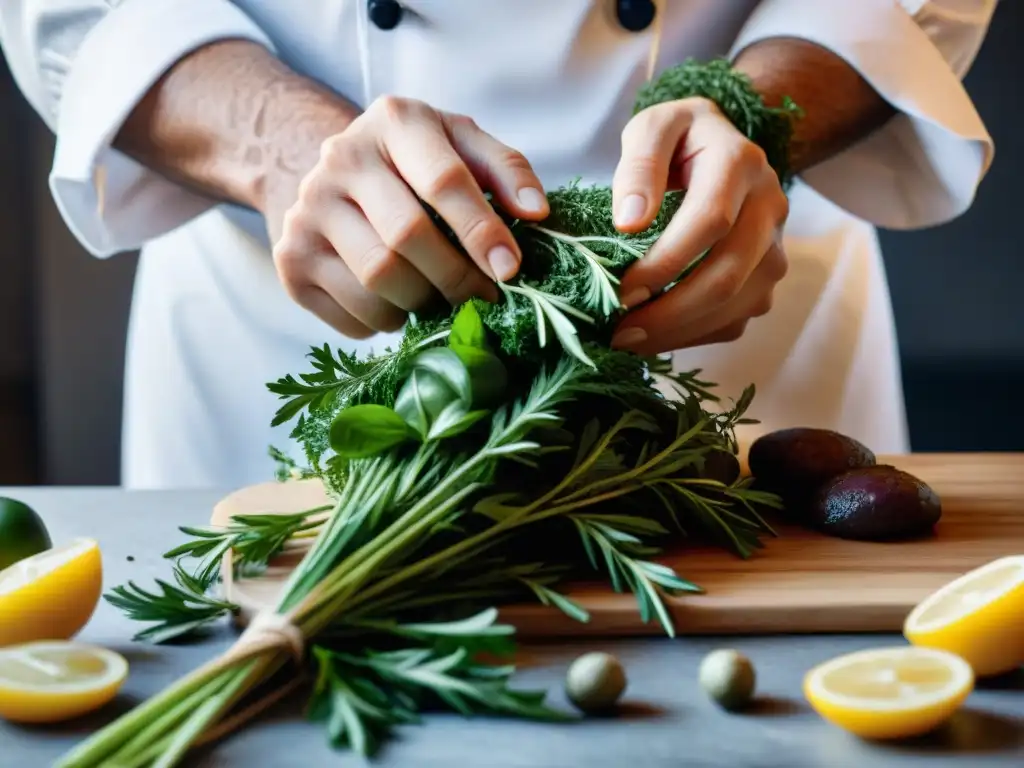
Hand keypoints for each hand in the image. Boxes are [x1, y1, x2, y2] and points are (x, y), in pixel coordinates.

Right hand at [268, 96, 548, 337]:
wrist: (323, 171)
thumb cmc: (412, 163)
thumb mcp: (460, 144)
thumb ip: (506, 170)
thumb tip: (538, 212)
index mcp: (394, 121)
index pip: (443, 180)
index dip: (481, 230)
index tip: (509, 269)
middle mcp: (341, 158)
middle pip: (406, 237)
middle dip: (456, 278)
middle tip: (483, 297)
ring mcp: (306, 210)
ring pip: (378, 281)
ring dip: (422, 304)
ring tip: (439, 298)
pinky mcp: (290, 259)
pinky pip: (352, 314)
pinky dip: (388, 323)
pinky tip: (398, 303)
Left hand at [609, 97, 789, 354]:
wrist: (721, 146)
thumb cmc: (679, 140)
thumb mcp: (652, 129)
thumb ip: (639, 165)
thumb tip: (630, 222)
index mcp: (740, 164)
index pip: (710, 221)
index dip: (665, 261)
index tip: (622, 288)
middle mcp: (769, 206)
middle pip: (727, 274)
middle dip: (669, 311)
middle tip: (619, 330)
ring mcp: (774, 247)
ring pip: (735, 306)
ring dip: (678, 332)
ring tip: (627, 340)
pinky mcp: (765, 279)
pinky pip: (734, 321)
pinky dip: (691, 336)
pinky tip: (653, 336)